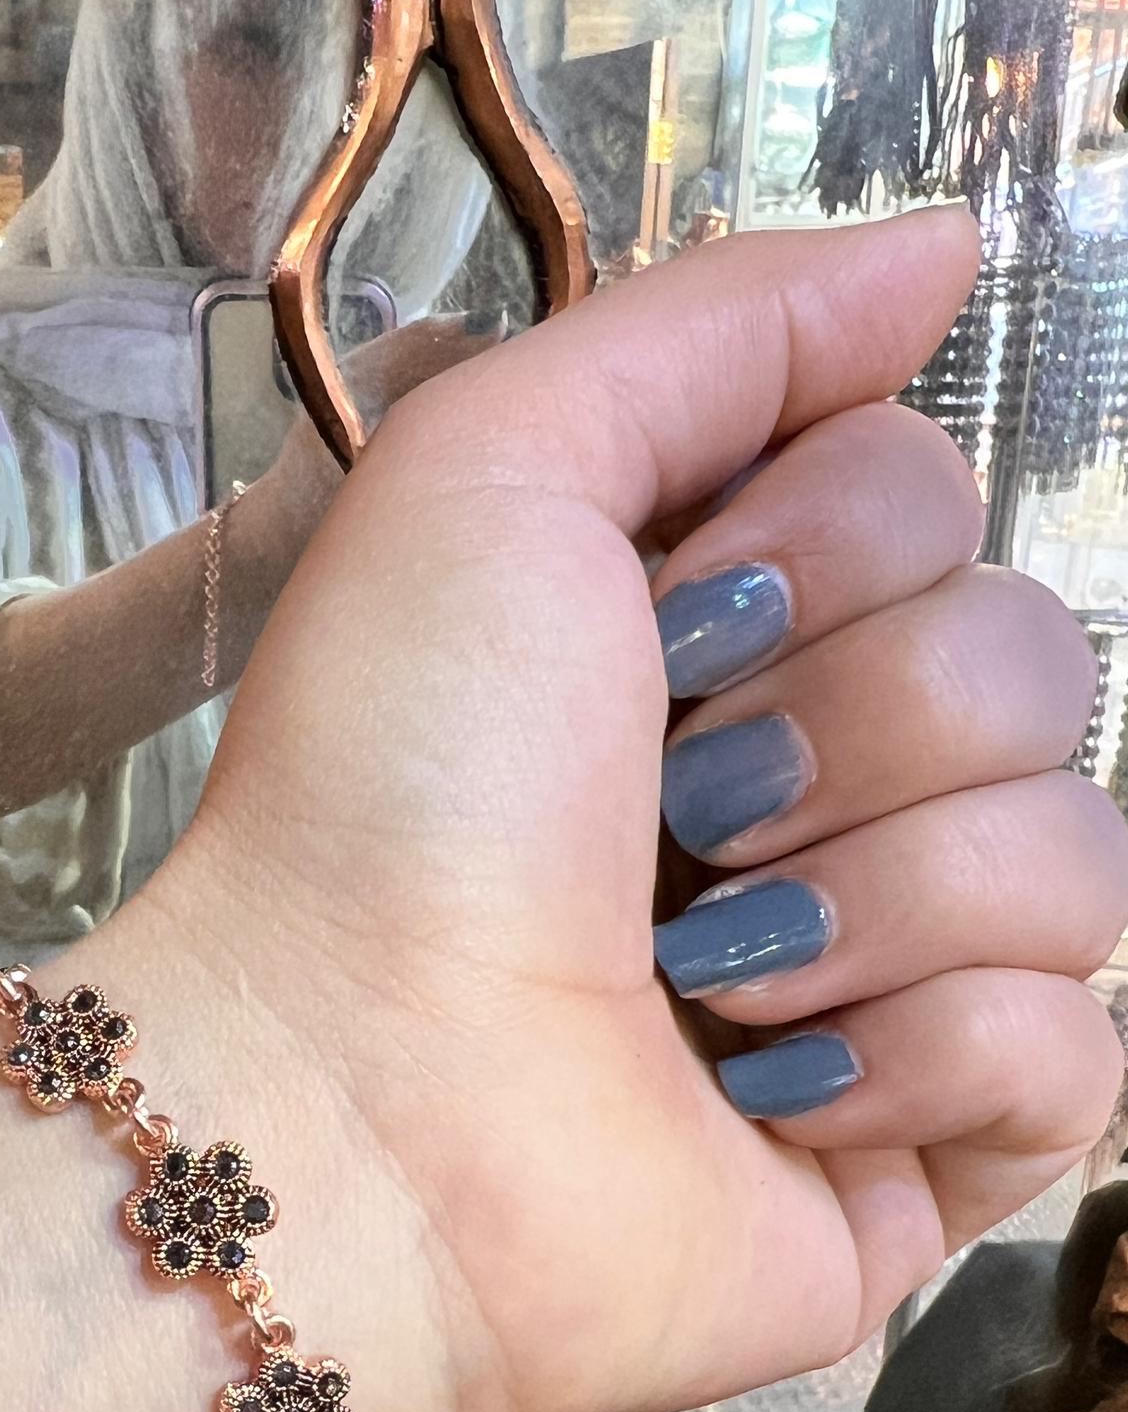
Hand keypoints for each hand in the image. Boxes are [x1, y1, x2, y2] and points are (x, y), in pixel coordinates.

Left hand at [154, 210, 1127, 1411]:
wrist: (357, 1097)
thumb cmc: (393, 790)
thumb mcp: (504, 468)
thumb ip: (725, 325)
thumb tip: (943, 253)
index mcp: (722, 643)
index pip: (942, 507)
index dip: (838, 539)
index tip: (672, 618)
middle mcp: (810, 799)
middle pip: (1035, 663)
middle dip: (856, 718)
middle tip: (680, 808)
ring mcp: (873, 985)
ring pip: (1075, 857)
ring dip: (880, 892)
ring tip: (695, 970)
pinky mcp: (916, 1158)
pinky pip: (1076, 1055)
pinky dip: (926, 1058)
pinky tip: (769, 1094)